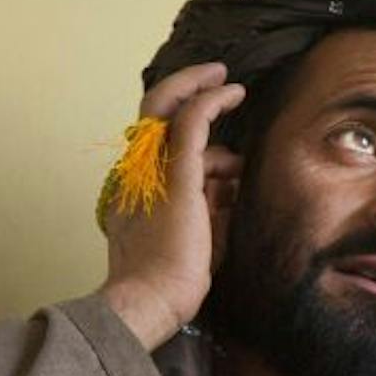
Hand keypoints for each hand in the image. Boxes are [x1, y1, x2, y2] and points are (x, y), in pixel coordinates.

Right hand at [99, 61, 245, 347]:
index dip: (187, 130)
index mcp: (140, 189)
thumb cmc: (175, 280)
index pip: (160, 145)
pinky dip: (211, 100)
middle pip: (153, 113)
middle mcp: (138, 172)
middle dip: (186, 87)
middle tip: (217, 75)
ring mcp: (152, 170)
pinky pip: (192, 122)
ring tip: (236, 97)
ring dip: (206, 97)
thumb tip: (235, 181)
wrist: (152, 300)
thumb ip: (213, 205)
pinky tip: (232, 92)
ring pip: (170, 108)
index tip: (214, 119)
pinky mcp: (176, 175)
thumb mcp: (200, 235)